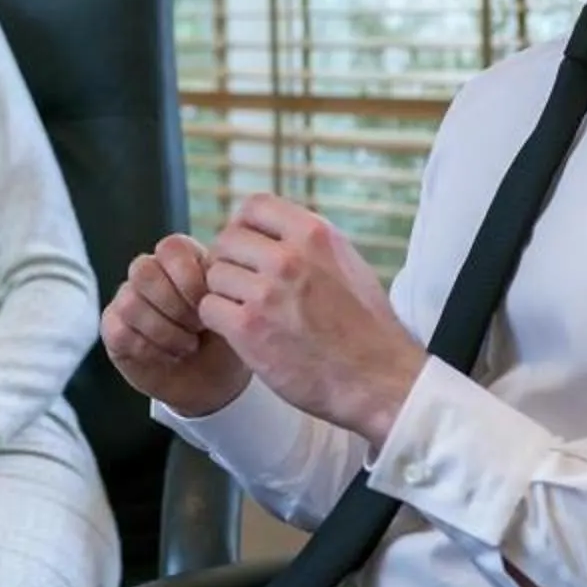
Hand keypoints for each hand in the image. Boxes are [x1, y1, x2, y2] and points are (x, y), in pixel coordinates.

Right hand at [101, 233, 251, 416]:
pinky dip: (149, 349)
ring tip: (187, 346)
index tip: (208, 304)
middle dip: (175, 306)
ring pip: (129, 302)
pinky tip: (168, 356)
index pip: (171, 247)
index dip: (188, 277)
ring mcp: (128, 300)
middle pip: (143, 270)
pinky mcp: (114, 330)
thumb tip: (218, 273)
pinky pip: (120, 332)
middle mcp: (150, 274)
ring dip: (165, 331)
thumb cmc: (225, 338)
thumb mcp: (234, 309)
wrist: (215, 380)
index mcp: (181, 259)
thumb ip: (222, 285)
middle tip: (198, 328)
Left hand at [199, 195, 426, 439]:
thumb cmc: (366, 328)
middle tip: (244, 287)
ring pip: (214, 275)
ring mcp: (267, 293)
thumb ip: (307, 244)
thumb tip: (269, 231)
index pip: (255, 206)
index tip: (249, 249)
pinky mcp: (248, 328)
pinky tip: (242, 332)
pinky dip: (219, 321)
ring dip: (224, 294)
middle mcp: (289, 258)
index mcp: (316, 235)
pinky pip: (209, 308)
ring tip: (248, 312)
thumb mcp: (347, 264)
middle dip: (230, 262)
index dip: (244, 227)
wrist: (377, 379)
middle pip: (227, 240)